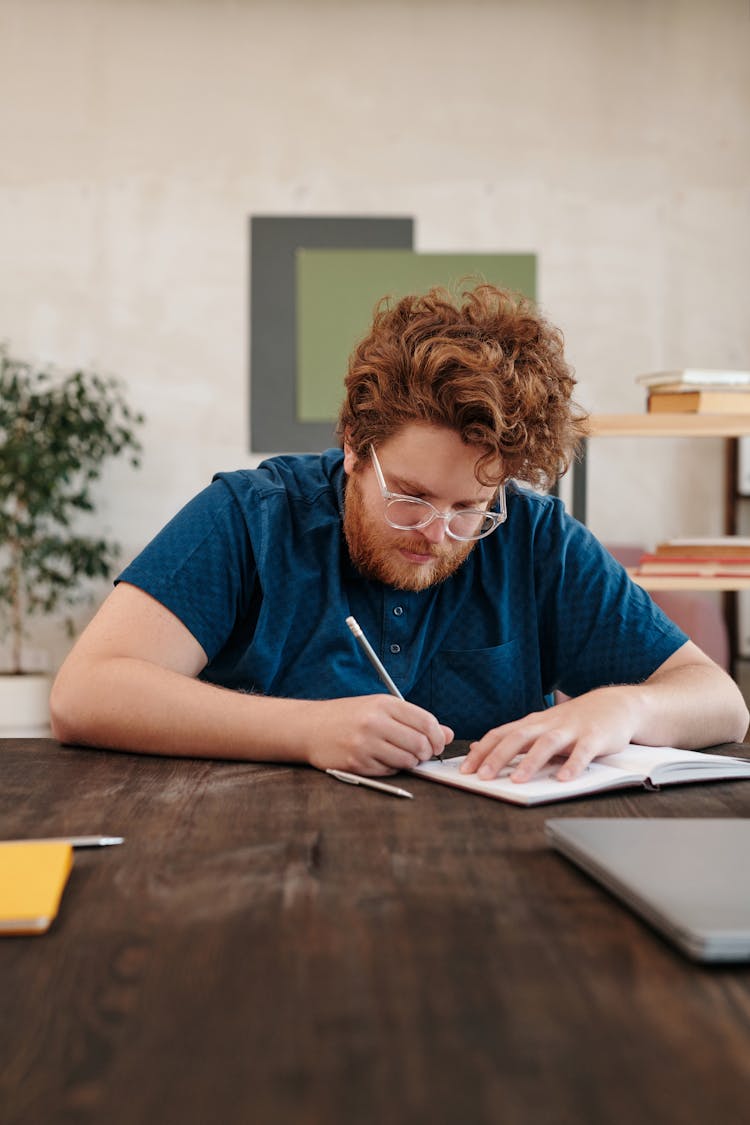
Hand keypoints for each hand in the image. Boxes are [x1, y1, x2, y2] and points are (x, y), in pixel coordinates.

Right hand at [304, 695, 453, 776]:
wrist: (310, 727)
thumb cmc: (349, 716)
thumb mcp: (380, 708)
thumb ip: (414, 720)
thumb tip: (448, 734)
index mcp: (384, 704)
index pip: (426, 721)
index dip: (438, 736)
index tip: (438, 743)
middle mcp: (374, 722)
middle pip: (419, 743)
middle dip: (427, 753)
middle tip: (423, 754)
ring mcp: (364, 744)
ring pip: (407, 760)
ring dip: (411, 763)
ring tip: (404, 757)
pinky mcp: (356, 763)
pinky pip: (389, 771)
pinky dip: (393, 769)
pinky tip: (384, 760)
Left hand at [460, 687, 639, 782]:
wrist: (616, 705)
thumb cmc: (574, 720)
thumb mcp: (540, 726)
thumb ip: (512, 738)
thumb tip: (478, 749)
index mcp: (532, 723)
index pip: (500, 734)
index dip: (482, 751)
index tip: (464, 770)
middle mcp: (548, 724)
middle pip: (518, 738)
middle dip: (498, 757)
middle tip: (482, 777)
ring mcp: (571, 730)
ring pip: (547, 744)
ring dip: (531, 762)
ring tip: (517, 780)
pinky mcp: (595, 737)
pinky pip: (583, 752)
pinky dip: (572, 765)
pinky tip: (563, 779)